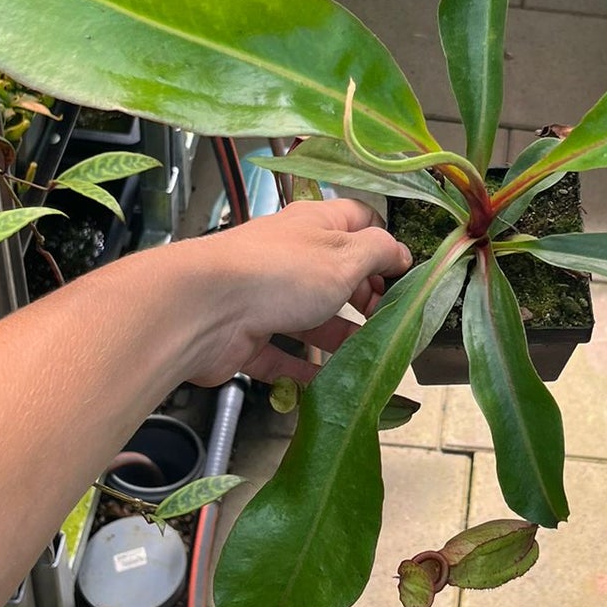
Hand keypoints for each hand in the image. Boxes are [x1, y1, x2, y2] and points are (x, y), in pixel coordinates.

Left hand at [170, 198, 412, 386]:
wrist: (203, 309)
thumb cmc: (279, 273)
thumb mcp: (345, 256)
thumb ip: (379, 252)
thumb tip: (401, 252)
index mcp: (314, 225)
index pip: (358, 220)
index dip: (384, 243)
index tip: (403, 274)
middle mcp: (290, 256)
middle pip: (336, 274)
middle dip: (364, 297)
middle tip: (386, 320)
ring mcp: (265, 297)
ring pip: (311, 318)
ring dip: (339, 338)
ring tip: (368, 358)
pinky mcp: (246, 336)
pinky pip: (281, 356)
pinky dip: (303, 372)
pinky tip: (328, 385)